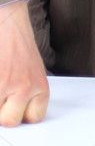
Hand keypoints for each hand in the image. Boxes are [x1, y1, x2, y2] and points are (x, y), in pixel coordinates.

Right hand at [0, 1, 48, 126]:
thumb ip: (28, 94)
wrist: (9, 25)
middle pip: (11, 121)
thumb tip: (18, 115)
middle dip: (3, 114)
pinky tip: (0, 75)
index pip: (34, 118)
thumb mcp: (33, 71)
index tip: (15, 109)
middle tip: (3, 98)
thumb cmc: (19, 48)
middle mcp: (24, 87)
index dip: (22, 115)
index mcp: (40, 86)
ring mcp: (4, 83)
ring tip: (1, 87)